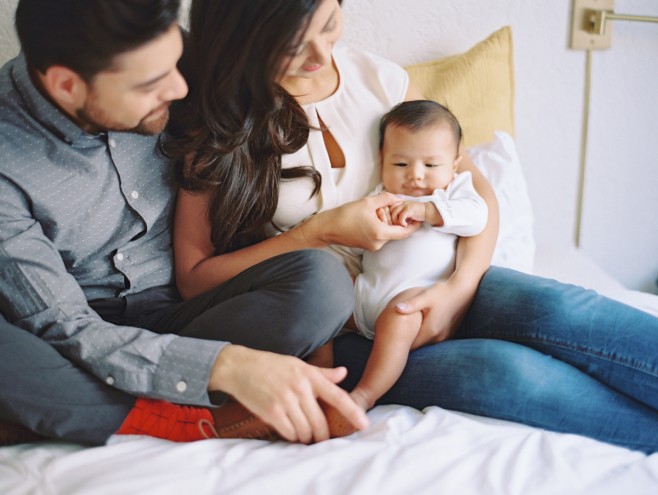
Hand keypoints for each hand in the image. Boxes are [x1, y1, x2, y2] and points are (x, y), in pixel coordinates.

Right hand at [208, 345, 368, 443]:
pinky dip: (292, 436)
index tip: (363, 424)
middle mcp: (300, 388)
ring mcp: (285, 401)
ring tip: (302, 430)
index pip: (337, 396)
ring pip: (305, 431)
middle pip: (321, 422)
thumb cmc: (271, 365)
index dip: (352, 412)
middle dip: (322, 435)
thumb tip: (344, 373)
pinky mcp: (271, 412)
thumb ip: (322, 373)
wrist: (240, 367)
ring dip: (306, 436)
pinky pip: (289, 433)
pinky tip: (290, 429)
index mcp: (309, 375)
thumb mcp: (298, 364)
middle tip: (320, 436)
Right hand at [303, 192, 419, 250]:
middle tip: (394, 208)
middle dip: (397, 221)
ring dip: (387, 223)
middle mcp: (378, 243)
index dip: (413, 225)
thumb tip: (399, 198)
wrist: (327, 228)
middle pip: (396, 232)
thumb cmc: (345, 215)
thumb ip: (386, 199)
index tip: (418, 218)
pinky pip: (379, 236)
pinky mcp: (366, 245)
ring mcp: (372, 246)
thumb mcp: (367, 202)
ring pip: (387, 234)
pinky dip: (380, 227)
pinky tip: (372, 217)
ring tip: (379, 211)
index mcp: (380, 233)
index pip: (404, 232)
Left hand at [388, 201, 425, 226]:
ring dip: (395, 221)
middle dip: (390, 219)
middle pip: (389, 210)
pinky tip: (405, 225)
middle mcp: (400, 202)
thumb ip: (397, 214)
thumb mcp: (404, 213)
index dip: (387, 216)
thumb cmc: (415, 214)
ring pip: (394, 213)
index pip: (387, 208)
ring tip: (400, 226)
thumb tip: (388, 222)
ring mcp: (405, 205)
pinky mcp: (409, 208)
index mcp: (398, 203)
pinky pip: (401, 216)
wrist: (427, 211)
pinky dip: (402, 222)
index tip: (391, 223)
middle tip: (395, 226)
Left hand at [395, 278, 476, 344]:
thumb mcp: (426, 297)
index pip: (411, 345)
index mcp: (430, 330)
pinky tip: (418, 328)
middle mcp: (438, 337)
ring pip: (425, 343)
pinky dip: (424, 336)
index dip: (399, 344)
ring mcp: (444, 336)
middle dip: (406, 342)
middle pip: (417, 345)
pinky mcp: (448, 333)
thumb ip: (411, 305)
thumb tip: (396, 309)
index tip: (389, 340)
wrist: (463, 290)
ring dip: (416, 339)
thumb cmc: (443, 292)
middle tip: (393, 337)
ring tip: (402, 334)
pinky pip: (433, 339)